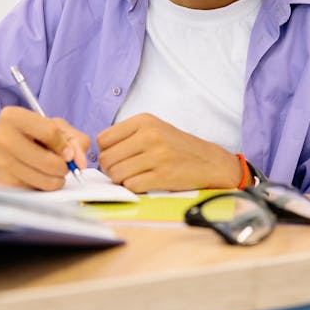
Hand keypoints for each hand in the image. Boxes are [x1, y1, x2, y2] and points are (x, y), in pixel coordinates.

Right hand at [0, 106, 89, 190]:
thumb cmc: (25, 137)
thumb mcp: (50, 126)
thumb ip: (73, 138)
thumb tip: (80, 162)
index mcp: (12, 116)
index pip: (50, 132)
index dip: (65, 145)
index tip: (67, 152)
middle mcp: (2, 138)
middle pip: (51, 161)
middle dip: (64, 167)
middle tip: (61, 164)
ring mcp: (0, 162)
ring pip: (46, 180)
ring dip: (57, 179)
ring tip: (51, 172)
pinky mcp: (2, 183)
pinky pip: (37, 190)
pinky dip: (43, 186)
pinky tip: (35, 177)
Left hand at [97, 113, 240, 192]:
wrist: (209, 161)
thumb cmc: (177, 146)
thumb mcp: (154, 128)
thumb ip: (127, 135)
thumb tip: (100, 153)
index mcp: (144, 121)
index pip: (103, 139)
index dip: (105, 152)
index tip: (116, 157)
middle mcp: (149, 135)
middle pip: (106, 159)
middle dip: (111, 169)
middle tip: (123, 170)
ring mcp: (157, 156)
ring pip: (116, 174)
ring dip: (121, 180)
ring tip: (134, 176)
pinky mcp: (163, 176)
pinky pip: (131, 185)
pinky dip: (134, 187)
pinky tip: (145, 182)